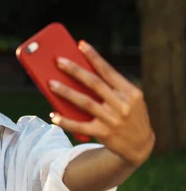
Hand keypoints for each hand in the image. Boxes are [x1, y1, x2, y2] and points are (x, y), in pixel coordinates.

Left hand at [48, 41, 154, 166]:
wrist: (140, 146)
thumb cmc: (130, 116)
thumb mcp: (131, 99)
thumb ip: (112, 87)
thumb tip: (80, 71)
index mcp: (130, 92)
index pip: (108, 71)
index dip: (94, 57)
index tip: (81, 44)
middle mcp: (122, 105)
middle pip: (94, 83)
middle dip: (75, 70)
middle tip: (58, 61)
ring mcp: (112, 120)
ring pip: (85, 102)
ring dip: (66, 92)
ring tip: (50, 83)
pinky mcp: (103, 133)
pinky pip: (80, 126)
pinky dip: (65, 121)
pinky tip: (53, 115)